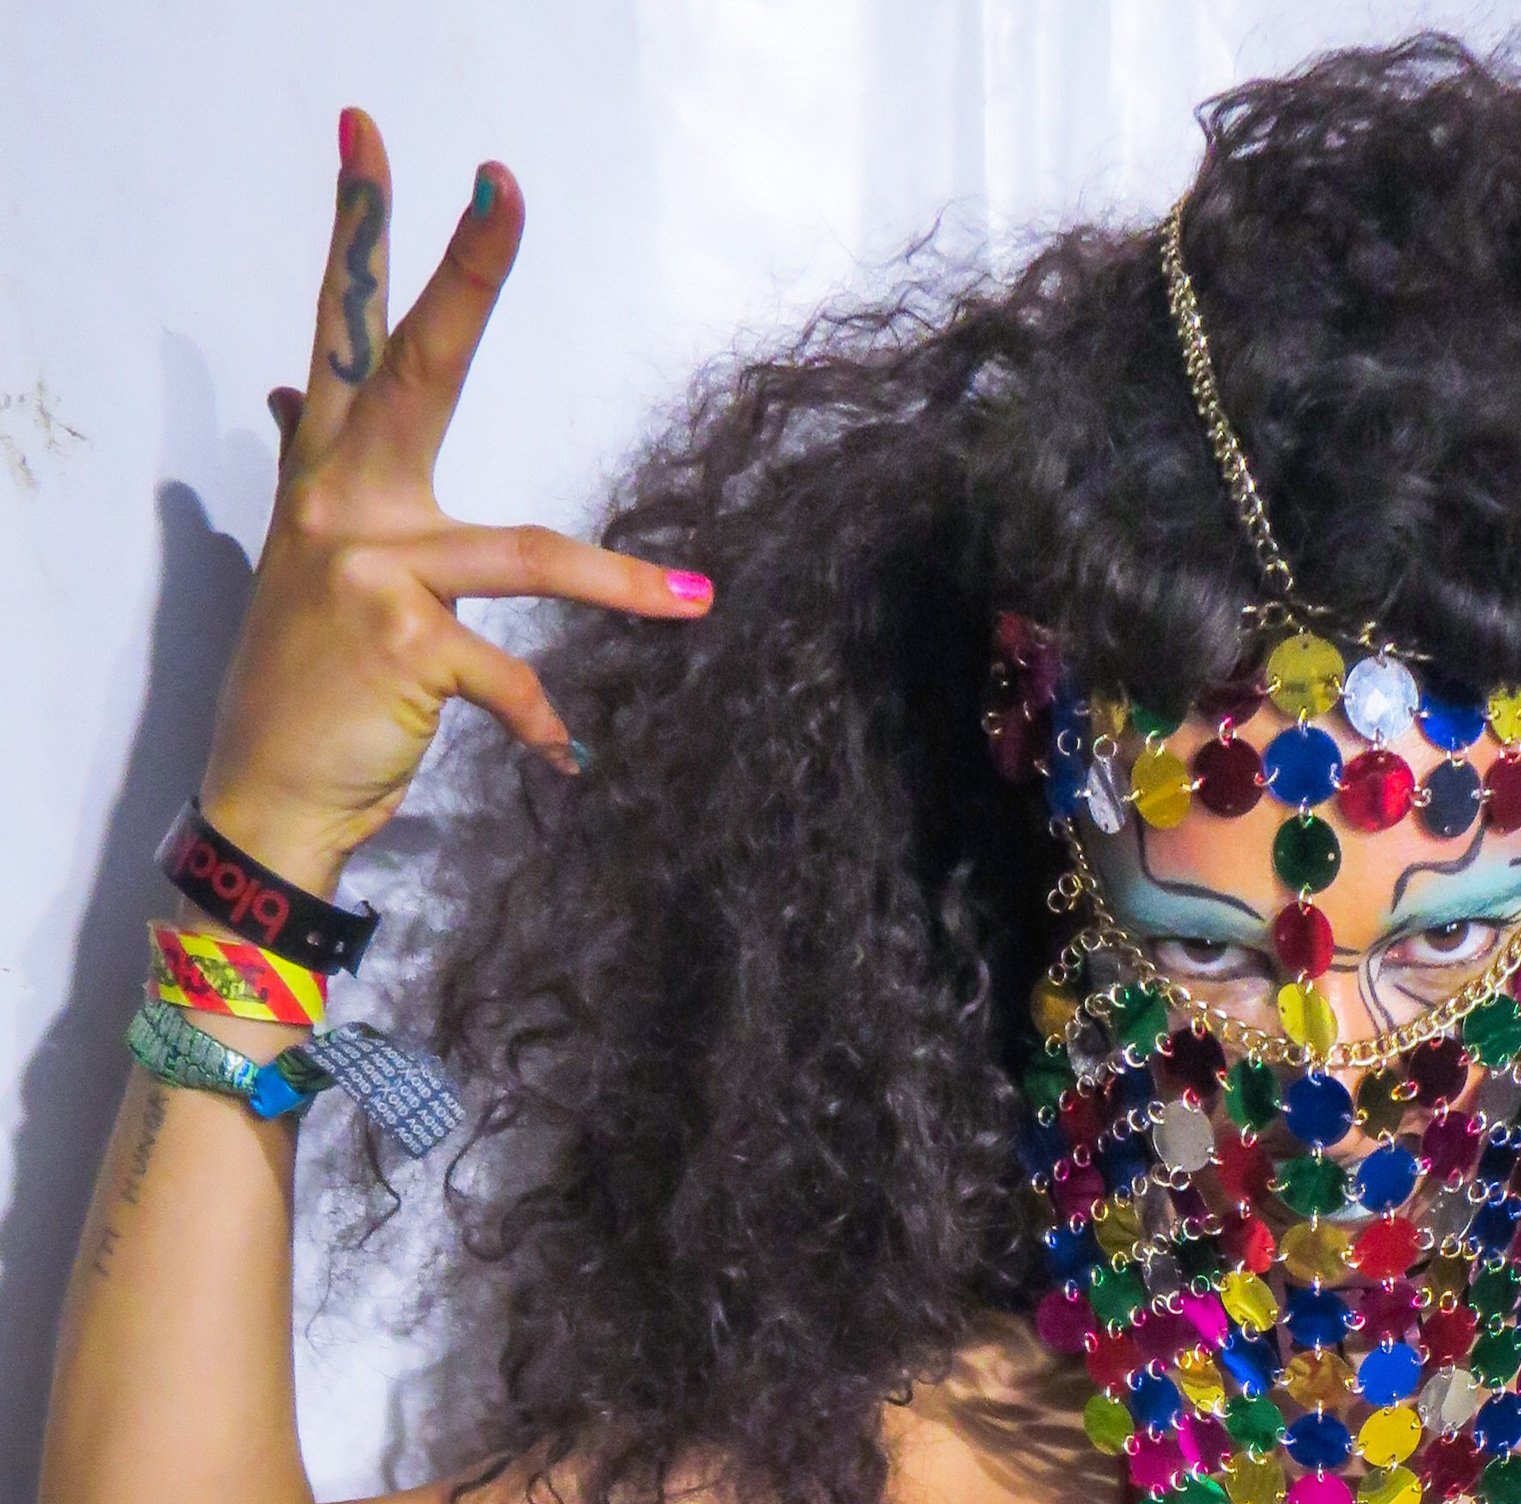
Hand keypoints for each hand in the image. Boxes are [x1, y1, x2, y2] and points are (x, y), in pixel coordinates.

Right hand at [196, 108, 711, 890]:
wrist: (268, 788)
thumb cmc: (307, 677)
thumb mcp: (307, 559)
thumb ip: (311, 468)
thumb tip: (292, 396)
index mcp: (329, 472)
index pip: (344, 333)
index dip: (360, 234)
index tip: (372, 139)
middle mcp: (343, 502)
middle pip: (418, 371)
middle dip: (463, 279)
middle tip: (502, 192)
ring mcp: (372, 571)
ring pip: (523, 554)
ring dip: (619, 583)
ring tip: (694, 600)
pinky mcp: (405, 647)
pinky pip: (508, 679)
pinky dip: (545, 725)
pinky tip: (566, 760)